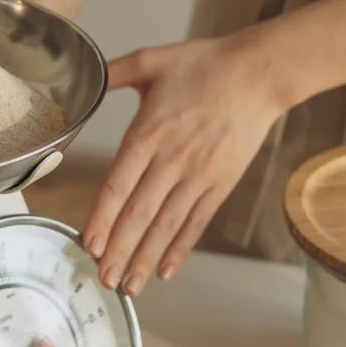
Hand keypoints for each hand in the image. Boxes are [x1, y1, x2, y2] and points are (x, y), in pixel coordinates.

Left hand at [82, 32, 284, 295]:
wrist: (259, 72)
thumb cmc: (205, 64)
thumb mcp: (151, 60)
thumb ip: (113, 72)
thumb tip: (85, 75)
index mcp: (149, 132)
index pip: (119, 183)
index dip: (103, 217)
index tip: (88, 243)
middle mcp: (172, 159)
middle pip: (140, 213)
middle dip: (119, 250)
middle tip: (102, 278)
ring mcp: (199, 175)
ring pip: (166, 225)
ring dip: (145, 258)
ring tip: (128, 286)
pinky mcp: (220, 183)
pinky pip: (196, 222)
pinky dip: (180, 248)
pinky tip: (165, 271)